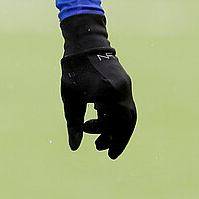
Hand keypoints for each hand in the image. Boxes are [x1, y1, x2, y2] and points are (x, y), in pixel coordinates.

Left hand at [59, 12, 135, 159]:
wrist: (85, 45)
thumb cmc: (74, 71)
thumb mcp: (70, 98)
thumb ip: (73, 123)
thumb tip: (75, 147)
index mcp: (108, 93)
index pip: (112, 121)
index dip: (101, 131)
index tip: (85, 130)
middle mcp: (121, 90)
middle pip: (126, 122)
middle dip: (118, 139)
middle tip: (107, 153)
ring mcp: (126, 87)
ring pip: (128, 116)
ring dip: (118, 131)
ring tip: (104, 144)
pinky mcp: (125, 84)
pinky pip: (125, 106)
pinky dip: (117, 119)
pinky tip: (104, 125)